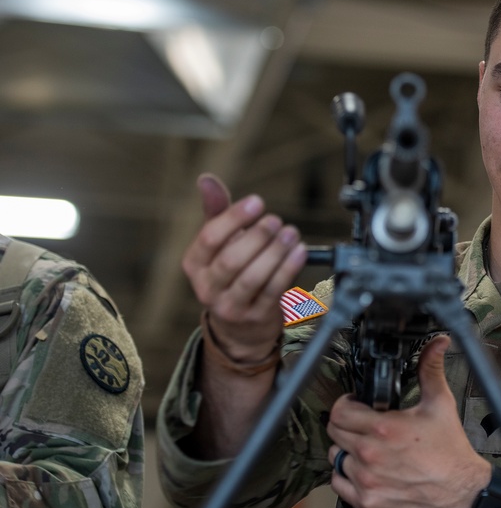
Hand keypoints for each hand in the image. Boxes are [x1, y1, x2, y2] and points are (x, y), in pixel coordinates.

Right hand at [182, 173, 306, 361]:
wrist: (239, 328)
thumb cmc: (230, 275)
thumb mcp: (219, 245)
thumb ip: (216, 212)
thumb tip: (207, 179)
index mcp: (194, 265)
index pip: (209, 238)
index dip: (234, 218)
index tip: (257, 202)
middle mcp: (207, 288)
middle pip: (231, 260)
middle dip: (257, 236)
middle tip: (276, 220)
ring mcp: (231, 306)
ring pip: (253, 277)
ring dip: (275, 252)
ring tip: (290, 232)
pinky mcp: (256, 317)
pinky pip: (274, 290)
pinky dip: (288, 268)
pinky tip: (299, 251)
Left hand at [326, 335, 491, 507]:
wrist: (461, 492)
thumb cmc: (450, 451)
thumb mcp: (441, 404)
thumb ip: (431, 370)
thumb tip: (437, 343)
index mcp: (384, 428)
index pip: (340, 411)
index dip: (346, 404)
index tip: (356, 405)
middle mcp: (370, 454)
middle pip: (334, 432)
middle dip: (346, 424)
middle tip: (362, 425)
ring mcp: (366, 479)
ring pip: (336, 457)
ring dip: (346, 450)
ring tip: (366, 448)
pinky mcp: (367, 501)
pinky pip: (339, 484)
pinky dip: (347, 476)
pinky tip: (365, 470)